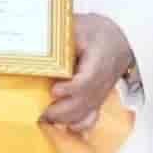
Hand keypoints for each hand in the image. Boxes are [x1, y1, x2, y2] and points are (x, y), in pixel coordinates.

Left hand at [42, 14, 133, 131]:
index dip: (71, 89)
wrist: (118, 40)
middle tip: (41, 111)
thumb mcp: (80, 25)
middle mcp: (102, 81)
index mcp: (100, 60)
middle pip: (85, 102)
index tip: (54, 91)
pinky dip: (78, 125)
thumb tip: (34, 43)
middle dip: (62, 111)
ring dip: (66, 119)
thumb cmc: (97, 32)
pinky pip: (92, 117)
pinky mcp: (98, 99)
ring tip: (45, 118)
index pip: (88, 80)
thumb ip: (61, 36)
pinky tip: (63, 126)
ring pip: (87, 113)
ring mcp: (101, 92)